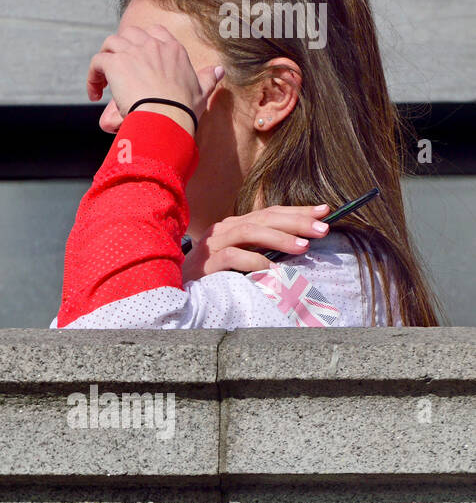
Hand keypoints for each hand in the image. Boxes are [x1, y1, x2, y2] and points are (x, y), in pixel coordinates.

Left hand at [86, 24, 223, 134]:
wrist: (166, 117)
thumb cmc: (183, 109)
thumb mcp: (201, 91)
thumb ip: (208, 78)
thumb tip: (220, 70)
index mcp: (173, 50)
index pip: (155, 32)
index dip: (142, 42)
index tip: (137, 60)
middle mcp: (152, 45)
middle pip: (129, 34)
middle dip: (121, 49)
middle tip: (116, 72)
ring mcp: (133, 52)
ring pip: (110, 43)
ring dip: (104, 60)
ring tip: (103, 83)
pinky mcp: (115, 63)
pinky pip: (97, 61)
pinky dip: (92, 75)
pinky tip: (94, 93)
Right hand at [182, 204, 331, 280]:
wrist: (178, 291)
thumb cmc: (215, 278)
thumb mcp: (243, 260)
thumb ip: (263, 251)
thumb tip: (301, 247)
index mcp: (234, 226)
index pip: (269, 213)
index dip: (297, 211)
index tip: (324, 211)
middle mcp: (223, 230)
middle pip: (262, 218)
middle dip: (295, 222)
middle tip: (322, 228)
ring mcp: (212, 245)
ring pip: (248, 232)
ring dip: (278, 238)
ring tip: (303, 247)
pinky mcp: (205, 263)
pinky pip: (232, 257)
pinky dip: (254, 262)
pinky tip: (273, 270)